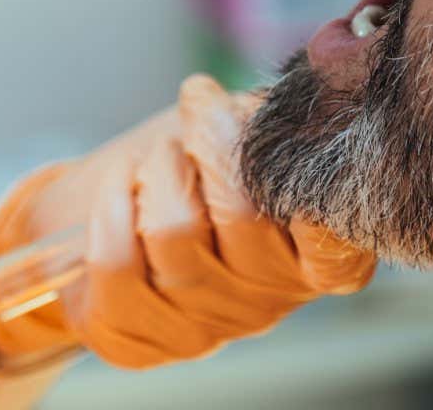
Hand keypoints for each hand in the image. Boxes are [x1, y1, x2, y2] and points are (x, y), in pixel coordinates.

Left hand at [0, 75, 375, 368]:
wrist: (98, 218)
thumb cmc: (187, 169)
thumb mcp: (244, 135)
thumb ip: (273, 123)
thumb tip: (285, 96)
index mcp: (315, 260)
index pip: (334, 234)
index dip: (292, 166)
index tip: (255, 119)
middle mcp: (266, 304)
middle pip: (245, 213)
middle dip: (209, 141)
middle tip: (196, 113)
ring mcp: (201, 328)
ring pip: (175, 229)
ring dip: (158, 169)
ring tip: (156, 158)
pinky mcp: (136, 337)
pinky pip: (118, 259)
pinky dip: (111, 205)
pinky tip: (119, 188)